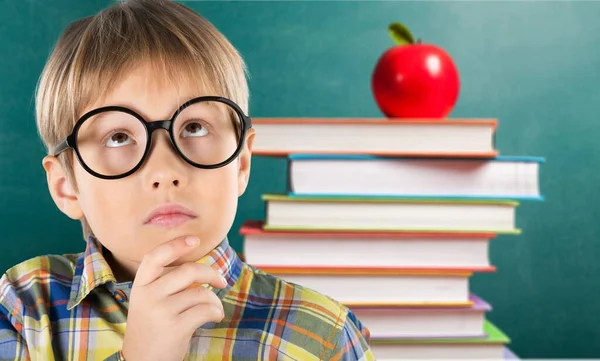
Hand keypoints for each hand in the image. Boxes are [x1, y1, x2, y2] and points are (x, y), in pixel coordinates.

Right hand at [121, 236, 226, 360]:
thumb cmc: (152, 327)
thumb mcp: (149, 301)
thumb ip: (165, 283)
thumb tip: (200, 267)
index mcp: (140, 285)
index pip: (155, 256)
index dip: (176, 245)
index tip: (195, 239)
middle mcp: (148, 296)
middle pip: (188, 271)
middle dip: (211, 273)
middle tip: (220, 280)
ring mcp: (161, 312)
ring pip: (201, 293)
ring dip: (215, 300)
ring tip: (214, 308)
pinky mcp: (176, 328)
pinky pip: (206, 310)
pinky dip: (216, 312)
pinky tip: (215, 317)